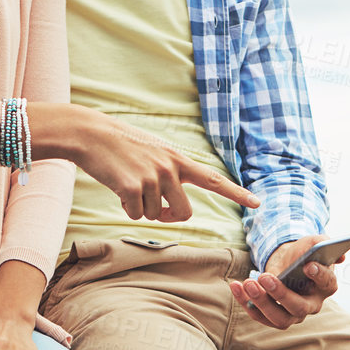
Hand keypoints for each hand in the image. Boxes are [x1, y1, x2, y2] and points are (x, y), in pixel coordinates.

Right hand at [31, 103, 259, 221]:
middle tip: (154, 208)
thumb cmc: (121, 145)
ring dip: (141, 208)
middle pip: (183, 213)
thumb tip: (172, 208)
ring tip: (128, 184)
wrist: (91, 134)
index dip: (236, 193)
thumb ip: (170, 173)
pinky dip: (126, 208)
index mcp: (178, 160)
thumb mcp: (154, 152)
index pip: (214, 180)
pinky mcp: (134, 188)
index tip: (257, 203)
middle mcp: (170, 168)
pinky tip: (118, 188)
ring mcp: (153, 178)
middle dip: (168, 216)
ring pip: (155, 216)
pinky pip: (135, 215)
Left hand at [229, 235, 343, 329]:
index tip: (308, 265)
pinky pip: (259, 315)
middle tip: (264, 277)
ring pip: (279, 318)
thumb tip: (340, 256)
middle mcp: (312, 305)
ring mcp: (293, 315)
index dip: (319, 275)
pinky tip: (235, 285)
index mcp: (326, 285)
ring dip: (261, 302)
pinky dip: (245, 302)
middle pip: (299, 307)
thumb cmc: (302, 253)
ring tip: (247, 283)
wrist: (286, 262)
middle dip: (280, 294)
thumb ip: (324, 243)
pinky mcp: (273, 316)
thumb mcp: (313, 242)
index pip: (327, 282)